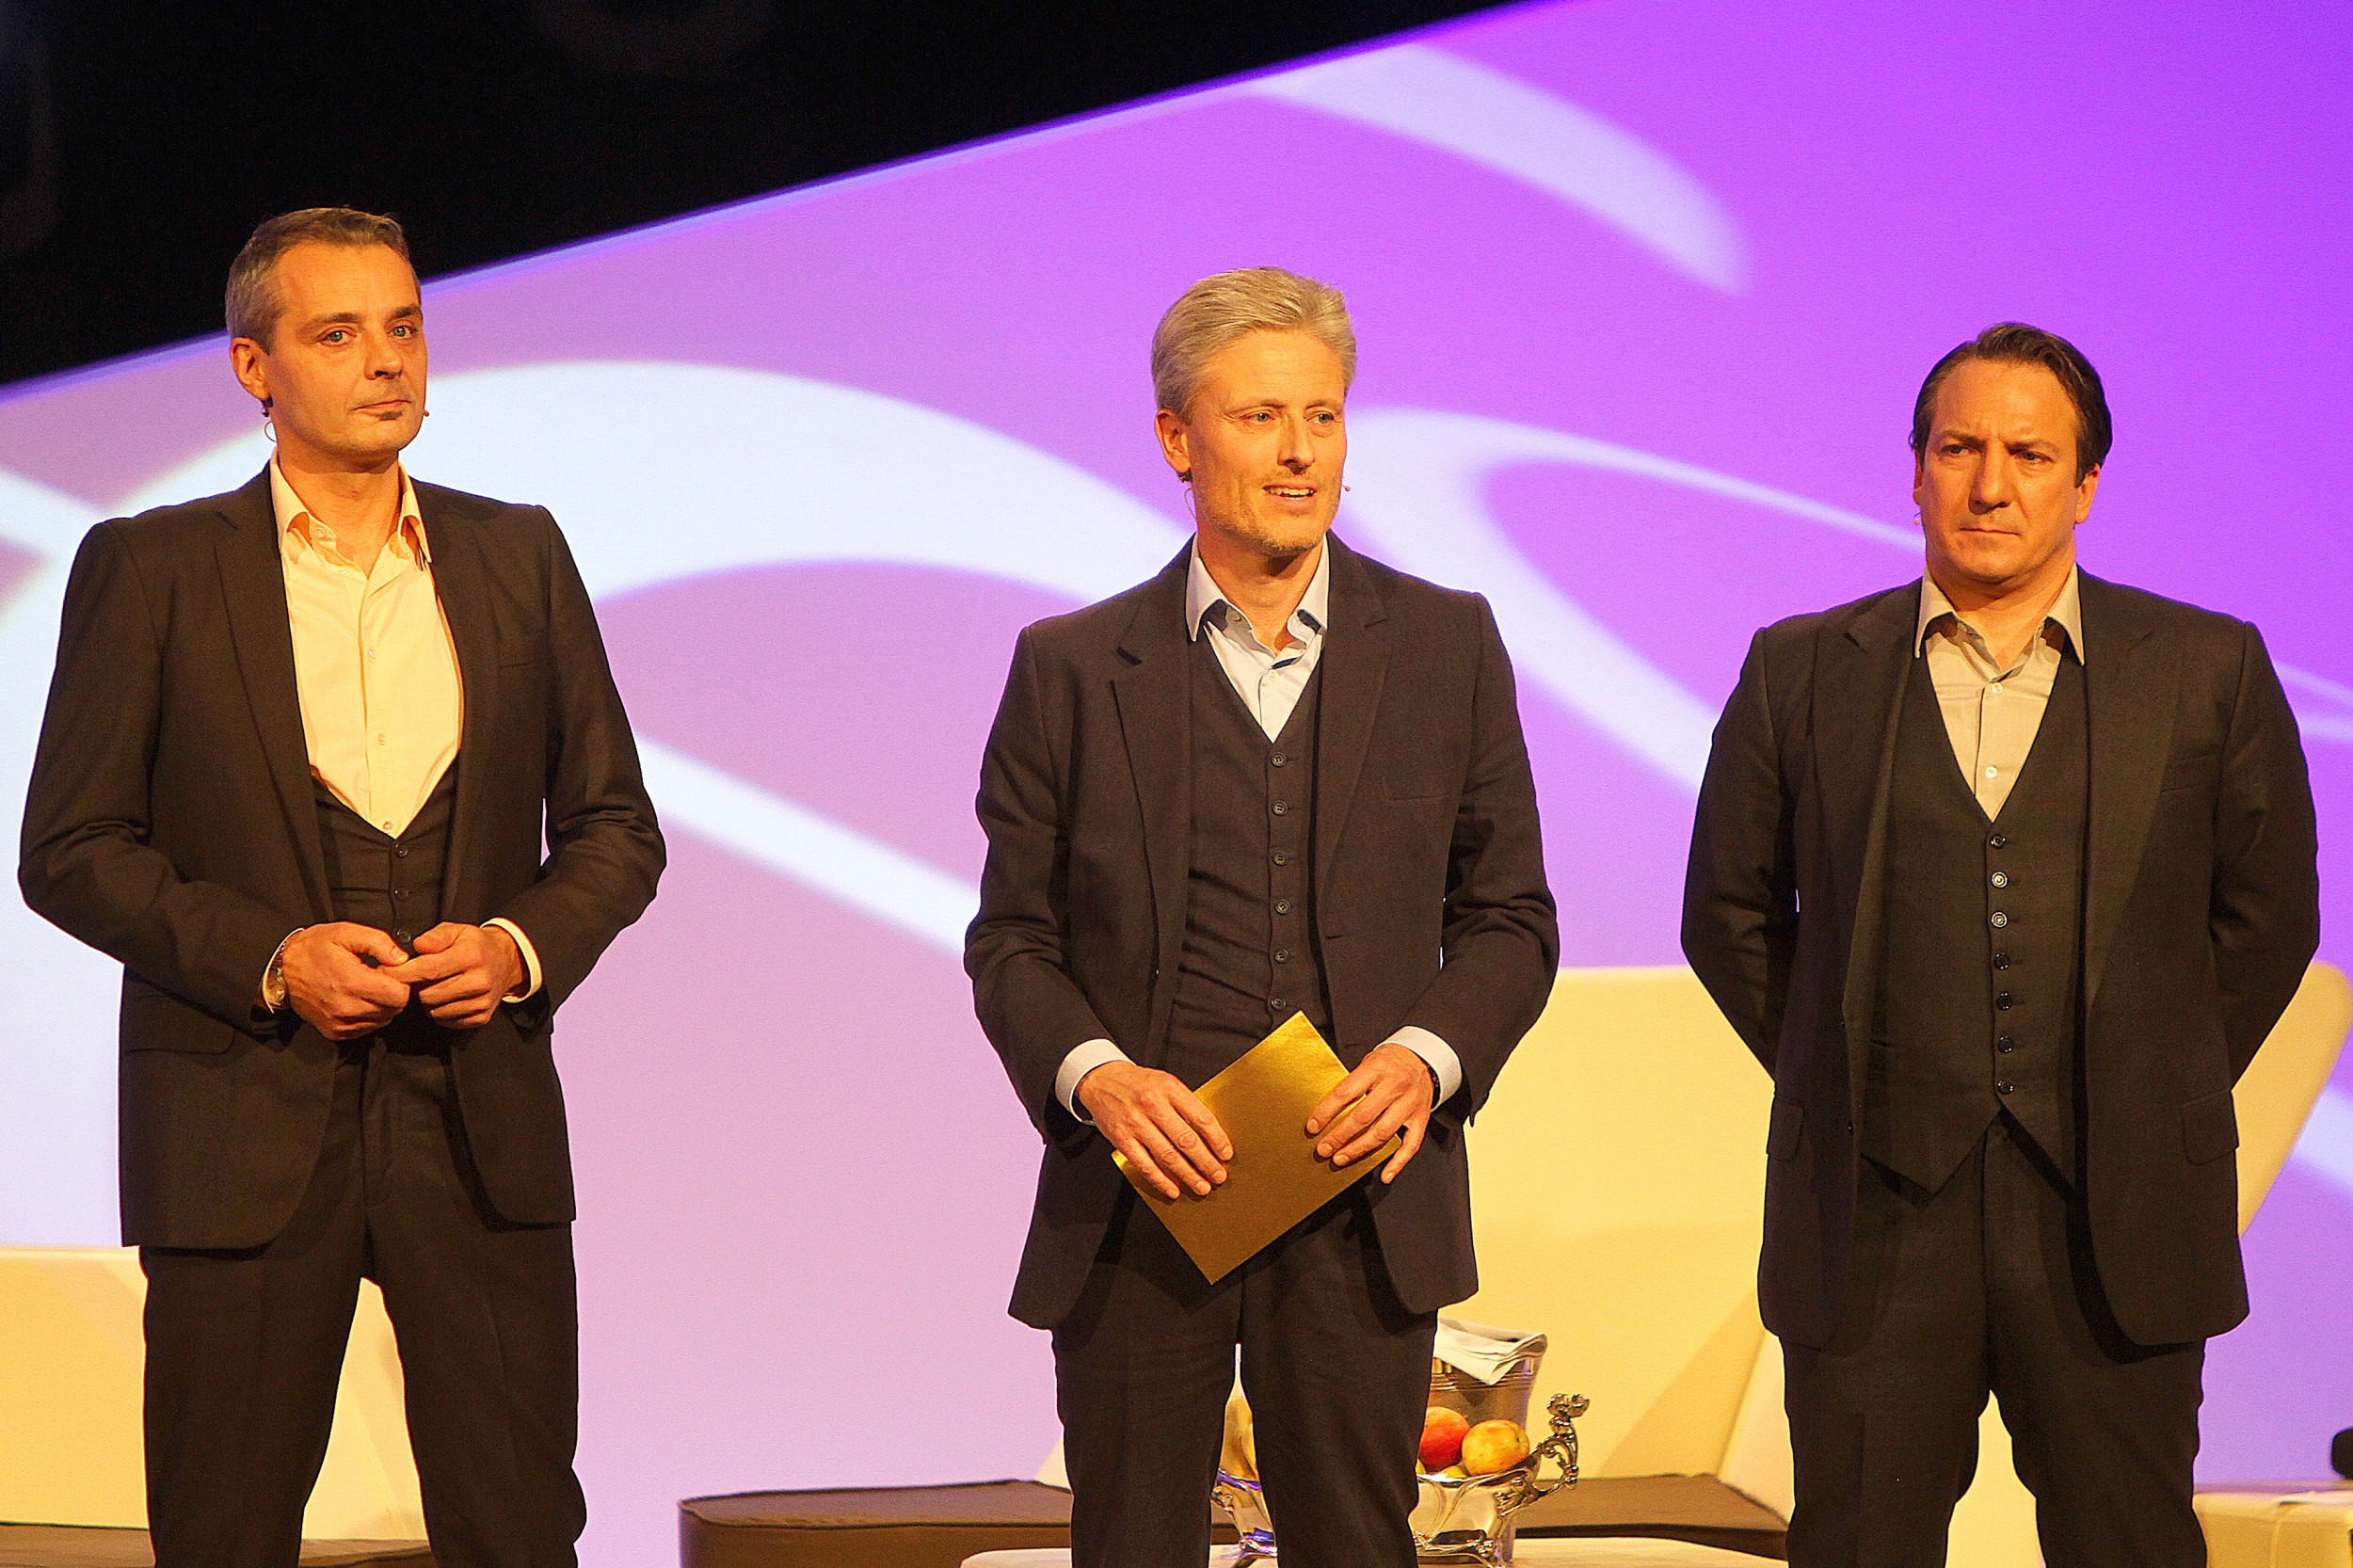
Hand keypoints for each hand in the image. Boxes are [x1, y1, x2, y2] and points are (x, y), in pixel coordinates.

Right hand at [281, 922, 413, 1041]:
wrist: (281, 971)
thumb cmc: (312, 949)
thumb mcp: (345, 933)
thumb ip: (378, 943)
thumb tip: (401, 959)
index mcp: (352, 983)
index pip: (400, 995)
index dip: (401, 981)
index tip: (389, 971)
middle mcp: (347, 1008)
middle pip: (394, 1009)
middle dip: (393, 992)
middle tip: (378, 977)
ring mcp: (340, 1024)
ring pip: (383, 1020)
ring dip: (381, 1005)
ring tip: (366, 987)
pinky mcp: (335, 1032)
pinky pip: (367, 1028)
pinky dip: (369, 1015)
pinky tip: (357, 999)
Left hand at [383, 923, 523, 1029]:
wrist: (507, 961)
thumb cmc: (476, 945)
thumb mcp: (456, 930)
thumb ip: (435, 937)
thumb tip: (418, 946)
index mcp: (471, 956)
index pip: (428, 969)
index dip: (403, 973)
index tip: (387, 972)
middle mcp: (479, 981)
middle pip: (428, 994)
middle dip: (417, 987)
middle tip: (420, 978)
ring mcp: (481, 1001)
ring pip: (435, 1011)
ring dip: (429, 1001)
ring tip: (436, 986)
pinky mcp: (481, 1016)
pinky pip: (447, 1021)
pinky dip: (441, 1011)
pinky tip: (446, 998)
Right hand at [1077, 1061, 1233, 1199]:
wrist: (1102, 1081)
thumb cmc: (1138, 1084)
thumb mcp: (1165, 1082)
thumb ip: (1185, 1104)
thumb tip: (1209, 1134)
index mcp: (1169, 1088)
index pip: (1200, 1117)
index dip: (1217, 1139)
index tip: (1225, 1153)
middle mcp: (1152, 1104)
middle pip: (1186, 1140)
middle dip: (1206, 1162)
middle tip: (1218, 1175)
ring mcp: (1136, 1123)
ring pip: (1168, 1155)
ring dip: (1188, 1175)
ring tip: (1201, 1185)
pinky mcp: (1122, 1138)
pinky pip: (1145, 1164)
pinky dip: (1161, 1180)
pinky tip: (1173, 1189)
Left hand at [1306, 1041, 1434, 1183]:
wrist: (1422, 1057)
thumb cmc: (1390, 1061)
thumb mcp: (1369, 1061)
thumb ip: (1353, 1083)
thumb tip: (1327, 1111)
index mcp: (1377, 1068)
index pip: (1345, 1093)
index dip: (1326, 1112)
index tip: (1313, 1126)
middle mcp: (1395, 1085)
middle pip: (1363, 1117)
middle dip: (1340, 1136)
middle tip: (1324, 1148)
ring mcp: (1410, 1103)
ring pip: (1382, 1133)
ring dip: (1359, 1150)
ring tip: (1341, 1158)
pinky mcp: (1421, 1118)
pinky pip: (1411, 1145)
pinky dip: (1397, 1162)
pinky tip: (1385, 1174)